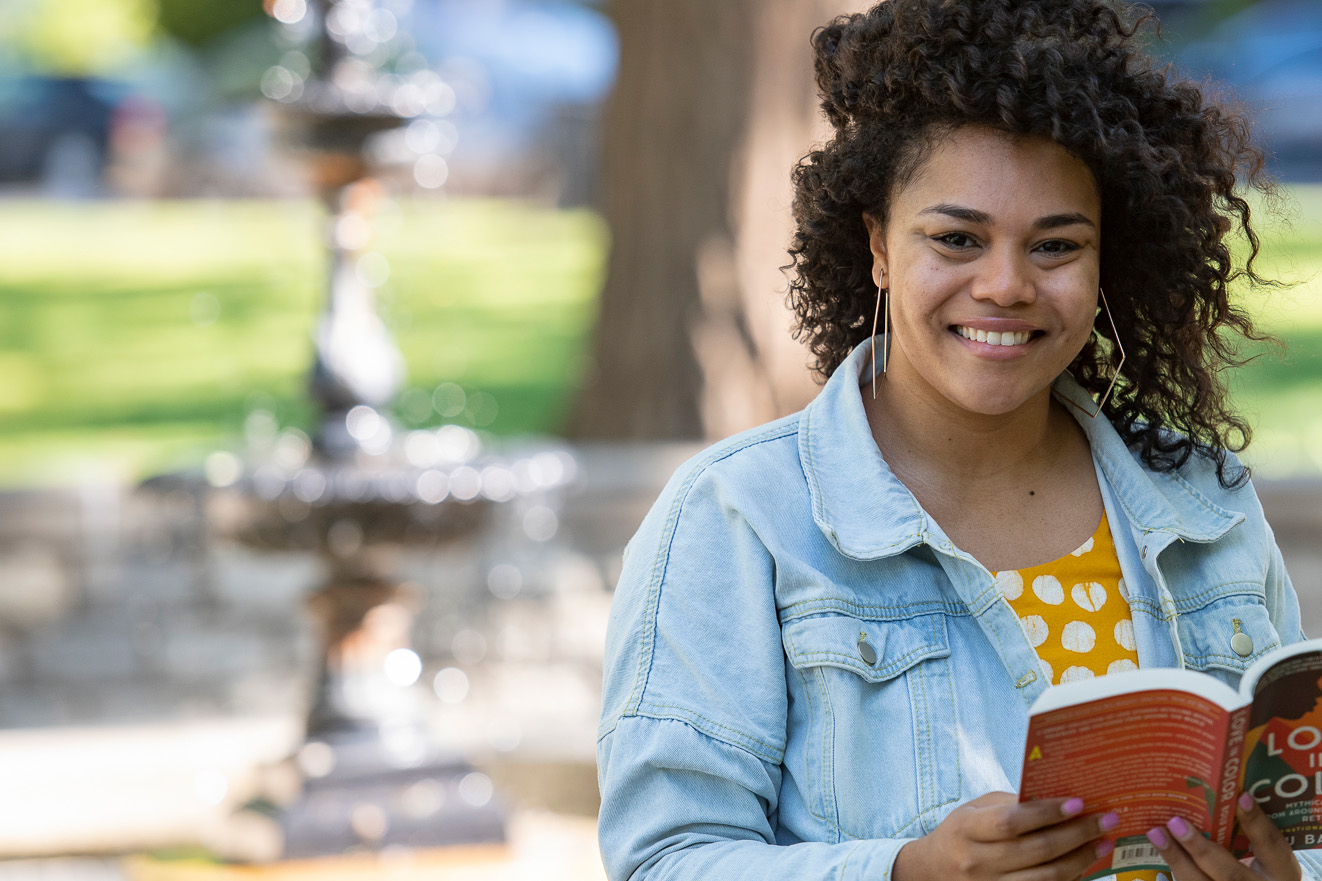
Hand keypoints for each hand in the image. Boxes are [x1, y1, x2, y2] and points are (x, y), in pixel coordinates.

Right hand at [894, 792, 1117, 880]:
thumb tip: (1060, 800)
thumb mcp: (977, 810)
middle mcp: (977, 862)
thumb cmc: (963, 832)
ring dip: (1081, 859)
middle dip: (1077, 834)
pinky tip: (1086, 864)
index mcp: (967, 830)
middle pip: (1037, 850)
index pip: (1012, 822)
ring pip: (1047, 877)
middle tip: (1105, 820)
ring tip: (1103, 842)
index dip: (1047, 813)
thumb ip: (1012, 806)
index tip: (1078, 802)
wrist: (935, 871)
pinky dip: (1071, 878)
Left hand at [1146, 793, 1300, 880]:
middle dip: (1201, 849)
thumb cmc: (1262, 871)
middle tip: (1175, 822)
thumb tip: (1225, 792)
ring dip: (1176, 859)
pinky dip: (1172, 868)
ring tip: (1155, 833)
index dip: (1257, 823)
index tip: (1241, 797)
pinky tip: (1157, 849)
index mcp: (1282, 871)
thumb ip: (1250, 833)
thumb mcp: (1268, 857)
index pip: (1271, 846)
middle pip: (1230, 874)